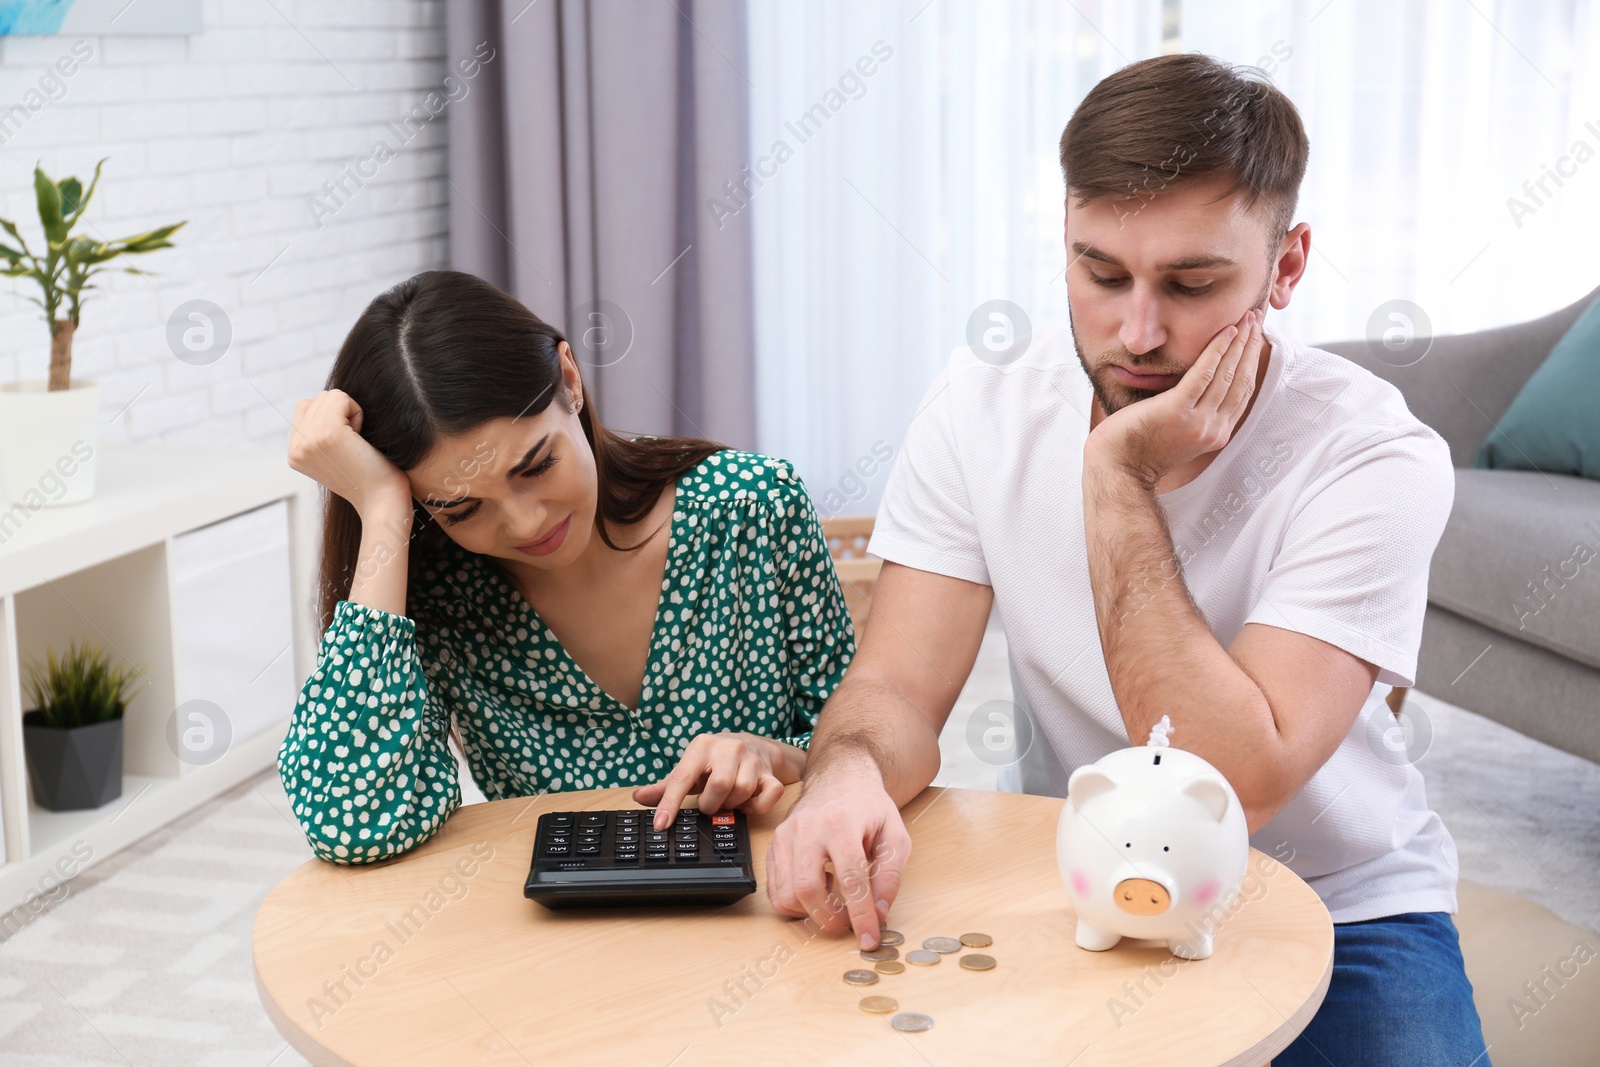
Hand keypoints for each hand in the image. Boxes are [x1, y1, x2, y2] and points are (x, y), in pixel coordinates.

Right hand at [288, 390, 412, 518]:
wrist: (383, 501)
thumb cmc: (370, 477)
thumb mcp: (335, 454)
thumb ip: (320, 432)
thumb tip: (327, 399)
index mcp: (295, 453)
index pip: (305, 407)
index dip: (332, 417)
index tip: (345, 445)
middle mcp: (295, 448)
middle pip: (317, 399)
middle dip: (340, 414)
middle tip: (353, 445)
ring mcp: (308, 440)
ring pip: (328, 396)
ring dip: (349, 412)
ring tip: (356, 442)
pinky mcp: (327, 433)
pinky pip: (341, 397)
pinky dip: (357, 412)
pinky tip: (360, 438)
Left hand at [633, 732, 801, 830]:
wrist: (757, 745)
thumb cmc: (717, 761)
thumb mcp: (691, 768)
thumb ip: (666, 786)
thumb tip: (638, 796)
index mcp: (702, 747)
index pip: (682, 778)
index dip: (669, 803)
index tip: (661, 825)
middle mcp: (729, 748)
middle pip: (719, 786)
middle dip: (711, 804)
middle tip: (710, 803)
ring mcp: (752, 760)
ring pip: (742, 791)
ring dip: (733, 804)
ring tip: (728, 799)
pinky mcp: (771, 773)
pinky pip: (769, 795)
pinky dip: (758, 806)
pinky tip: (749, 803)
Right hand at [765, 758, 911, 949]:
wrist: (839, 778)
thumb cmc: (868, 807)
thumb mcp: (895, 836)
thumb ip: (890, 875)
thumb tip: (878, 912)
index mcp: (841, 823)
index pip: (850, 880)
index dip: (861, 916)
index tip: (869, 939)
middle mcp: (806, 829)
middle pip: (808, 890)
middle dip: (831, 919)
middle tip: (849, 921)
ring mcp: (784, 837)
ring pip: (786, 895)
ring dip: (811, 911)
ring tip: (833, 895)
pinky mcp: (773, 846)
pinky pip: (775, 890)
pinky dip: (795, 902)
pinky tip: (816, 886)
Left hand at [1086, 307, 1265, 485]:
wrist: (1119, 468)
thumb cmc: (1141, 447)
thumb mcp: (1180, 432)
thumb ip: (1197, 413)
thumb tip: (1205, 384)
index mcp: (1216, 433)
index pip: (1243, 392)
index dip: (1252, 362)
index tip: (1255, 338)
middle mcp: (1213, 428)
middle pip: (1242, 380)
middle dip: (1251, 347)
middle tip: (1256, 319)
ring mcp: (1197, 421)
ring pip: (1228, 374)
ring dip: (1240, 343)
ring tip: (1246, 319)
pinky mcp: (1177, 410)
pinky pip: (1204, 374)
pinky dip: (1217, 350)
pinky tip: (1225, 332)